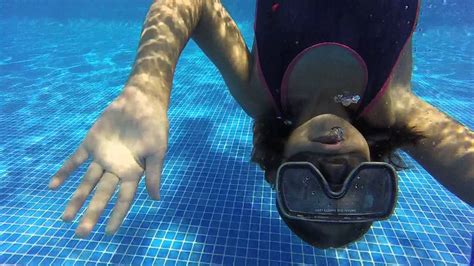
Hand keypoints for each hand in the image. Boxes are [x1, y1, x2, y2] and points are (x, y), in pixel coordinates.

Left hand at [48, 86, 168, 237]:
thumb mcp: (158, 151)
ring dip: (76, 198)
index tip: (107, 232)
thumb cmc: (155, 126)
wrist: (141, 101)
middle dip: (92, 213)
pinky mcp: (92, 143)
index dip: (117, 215)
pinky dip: (65, 172)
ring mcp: (102, 157)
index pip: (124, 199)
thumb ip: (154, 174)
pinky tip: (54, 186)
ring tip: (64, 218)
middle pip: (102, 195)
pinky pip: (76, 160)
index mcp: (133, 172)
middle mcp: (116, 169)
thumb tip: (156, 198)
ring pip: (87, 182)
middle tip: (80, 233)